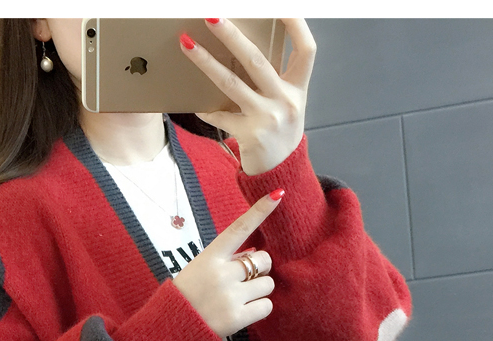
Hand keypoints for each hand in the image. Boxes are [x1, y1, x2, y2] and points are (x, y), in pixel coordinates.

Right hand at [174, 190, 283, 337]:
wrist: (172, 327)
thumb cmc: (187, 295)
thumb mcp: (200, 269)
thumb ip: (227, 260)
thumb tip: (256, 252)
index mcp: (210, 257)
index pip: (239, 229)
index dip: (259, 211)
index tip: (277, 194)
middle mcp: (221, 274)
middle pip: (263, 260)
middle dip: (261, 268)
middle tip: (245, 280)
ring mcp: (230, 296)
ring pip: (268, 284)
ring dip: (259, 290)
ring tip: (239, 299)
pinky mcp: (237, 318)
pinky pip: (266, 306)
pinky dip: (259, 308)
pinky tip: (243, 312)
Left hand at [180, 19, 315, 174]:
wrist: (281, 173)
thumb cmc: (281, 132)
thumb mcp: (288, 103)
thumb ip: (275, 79)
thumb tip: (244, 48)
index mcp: (299, 88)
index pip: (306, 49)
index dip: (296, 24)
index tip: (281, 5)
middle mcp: (286, 101)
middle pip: (257, 60)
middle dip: (231, 35)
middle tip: (211, 15)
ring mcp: (267, 118)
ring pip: (232, 83)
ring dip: (206, 62)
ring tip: (187, 44)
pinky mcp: (250, 134)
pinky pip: (221, 116)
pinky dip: (208, 110)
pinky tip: (197, 105)